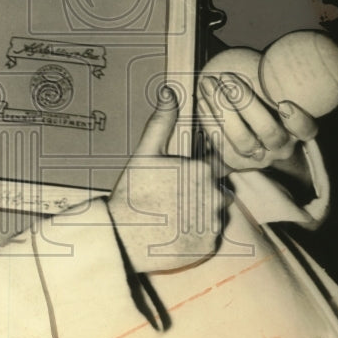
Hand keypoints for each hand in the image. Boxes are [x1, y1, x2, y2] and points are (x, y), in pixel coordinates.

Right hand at [107, 85, 226, 271]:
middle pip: (215, 191)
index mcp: (203, 171)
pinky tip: (174, 232)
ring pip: (213, 214)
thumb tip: (169, 91)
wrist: (122, 236)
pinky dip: (196, 235)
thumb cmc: (132, 192)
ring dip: (199, 215)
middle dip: (198, 194)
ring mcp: (213, 223)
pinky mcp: (209, 246)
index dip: (194, 172)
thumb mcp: (145, 153)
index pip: (213, 167)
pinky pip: (209, 237)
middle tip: (169, 201)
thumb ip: (162, 122)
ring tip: (171, 218)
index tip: (176, 181)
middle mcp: (215, 196)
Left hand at [196, 72, 316, 173]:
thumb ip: (278, 88)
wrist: (259, 148)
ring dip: (222, 109)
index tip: (283, 103)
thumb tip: (277, 63)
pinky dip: (209, 121)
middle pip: (268, 131)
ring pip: (242, 139)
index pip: (306, 129)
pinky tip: (201, 101)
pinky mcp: (234, 162)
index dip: (296, 119)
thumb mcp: (279, 105)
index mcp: (299, 133)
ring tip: (209, 84)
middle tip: (227, 77)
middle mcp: (281, 147)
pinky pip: (220, 144)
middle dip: (245, 103)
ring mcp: (258, 158)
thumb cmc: (270, 113)